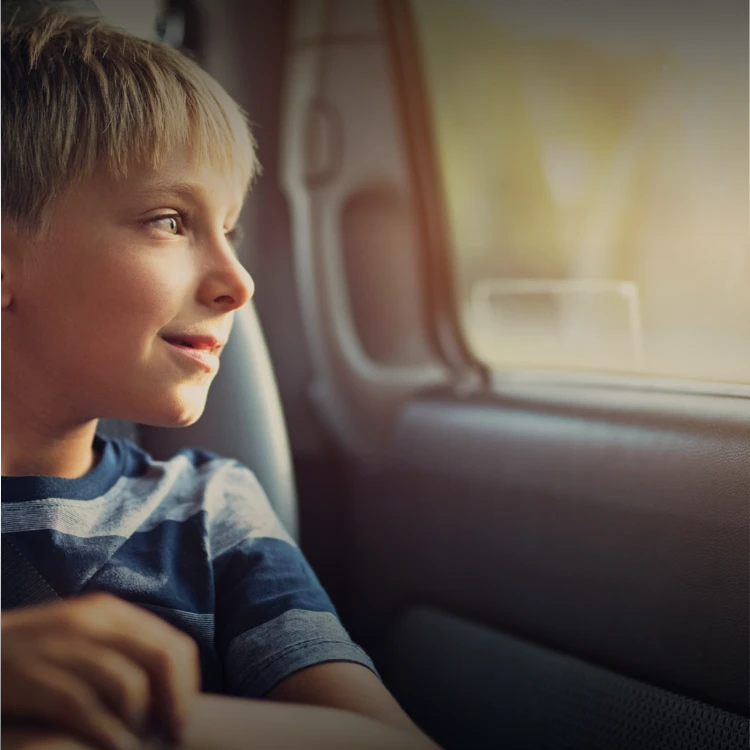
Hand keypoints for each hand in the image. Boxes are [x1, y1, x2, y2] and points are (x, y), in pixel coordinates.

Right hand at [1, 593, 199, 749]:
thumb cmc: (31, 659)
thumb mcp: (81, 641)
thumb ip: (120, 653)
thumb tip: (171, 690)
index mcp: (110, 613)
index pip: (174, 644)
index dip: (188, 686)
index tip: (184, 719)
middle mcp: (93, 620)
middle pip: (162, 659)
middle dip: (177, 703)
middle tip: (175, 736)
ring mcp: (61, 645)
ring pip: (129, 685)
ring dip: (142, 724)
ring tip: (141, 747)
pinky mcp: (30, 675)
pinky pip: (85, 708)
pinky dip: (107, 736)